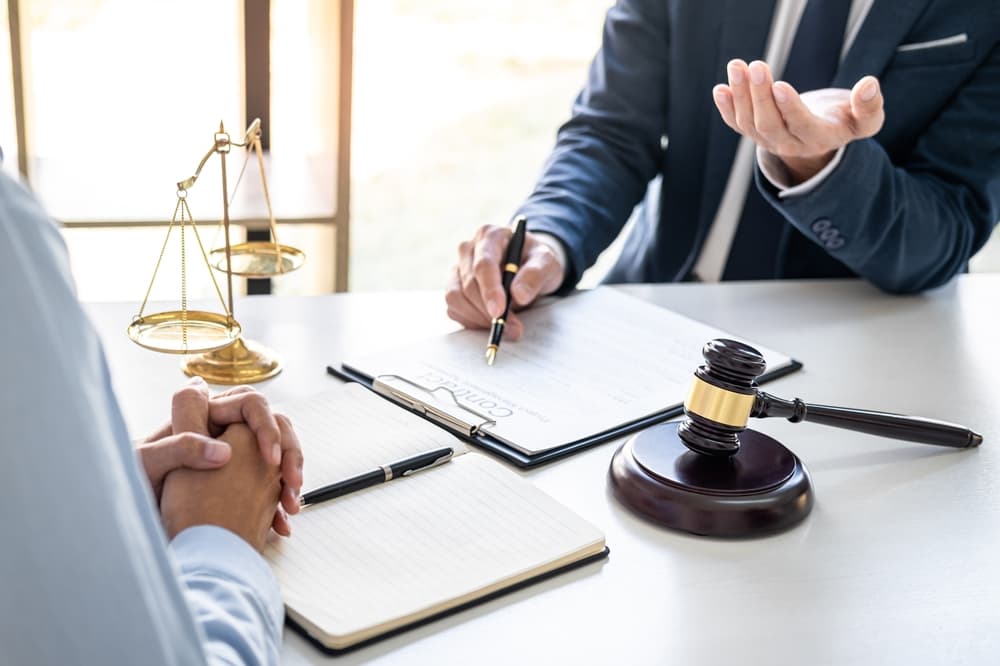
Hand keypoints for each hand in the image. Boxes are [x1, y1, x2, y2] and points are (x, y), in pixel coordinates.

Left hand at [141, 378, 302, 535]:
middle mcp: (222, 434)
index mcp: (204, 419)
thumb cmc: (132, 488)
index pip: (249, 404)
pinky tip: (279, 524)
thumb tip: (222, 450)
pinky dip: (279, 504)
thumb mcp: (148, 464)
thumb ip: (180, 448)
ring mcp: (235, 460)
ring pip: (277, 458)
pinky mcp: (239, 486)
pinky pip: (271, 487)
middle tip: (291, 482)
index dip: (265, 426)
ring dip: (290, 479)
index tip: (270, 458)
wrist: (134, 523)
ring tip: (289, 507)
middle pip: (273, 427)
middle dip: (289, 453)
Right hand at [445, 225, 564, 339]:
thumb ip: (535, 274)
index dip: (490, 290)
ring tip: (504, 327)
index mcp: (490, 236)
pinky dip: (471, 321)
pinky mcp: (454, 287)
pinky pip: (454, 308)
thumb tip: (518, 294)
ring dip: (478, 318)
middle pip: (469, 285)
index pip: (484, 265)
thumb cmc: (535, 261)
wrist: (528, 266)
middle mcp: (468, 249)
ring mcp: (458, 268)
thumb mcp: (546, 263)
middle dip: (488, 311)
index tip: (499, 312)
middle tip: (513, 329)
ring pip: (456, 298)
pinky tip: (490, 322)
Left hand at [712, 59, 884, 183]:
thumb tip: (870, 85)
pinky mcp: (755, 134)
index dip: (789, 108)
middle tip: (757, 66)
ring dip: (740, 95)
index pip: (801, 125)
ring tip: (737, 66)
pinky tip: (720, 88)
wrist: (823, 135)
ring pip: (749, 123)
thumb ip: (870, 107)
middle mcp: (789, 144)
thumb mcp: (865, 120)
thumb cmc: (846, 121)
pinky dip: (726, 108)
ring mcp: (769, 141)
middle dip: (760, 96)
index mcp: (819, 139)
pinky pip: (737, 124)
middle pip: (769, 124)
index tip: (780, 85)